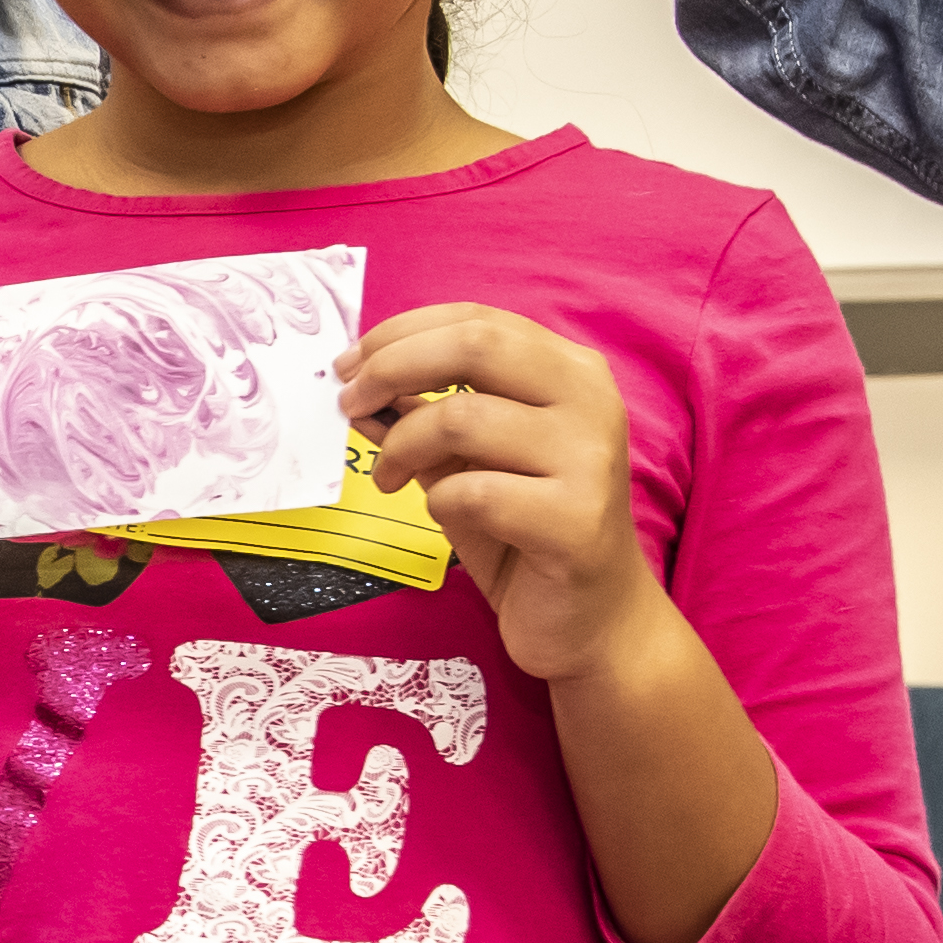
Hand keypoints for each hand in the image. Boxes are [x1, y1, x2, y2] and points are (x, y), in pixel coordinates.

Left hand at [350, 302, 671, 684]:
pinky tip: (444, 516)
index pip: (477, 320)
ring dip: (402, 446)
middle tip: (350, 403)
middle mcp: (591, 402)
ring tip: (387, 477)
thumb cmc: (526, 533)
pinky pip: (473, 492)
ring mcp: (591, 460)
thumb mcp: (469, 461)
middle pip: (475, 345)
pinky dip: (437, 502)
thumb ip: (425, 416)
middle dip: (392, 367)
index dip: (401, 334)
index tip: (350, 366)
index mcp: (571, 372)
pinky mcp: (578, 522)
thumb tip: (360, 386)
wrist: (592, 622)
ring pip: (462, 418)